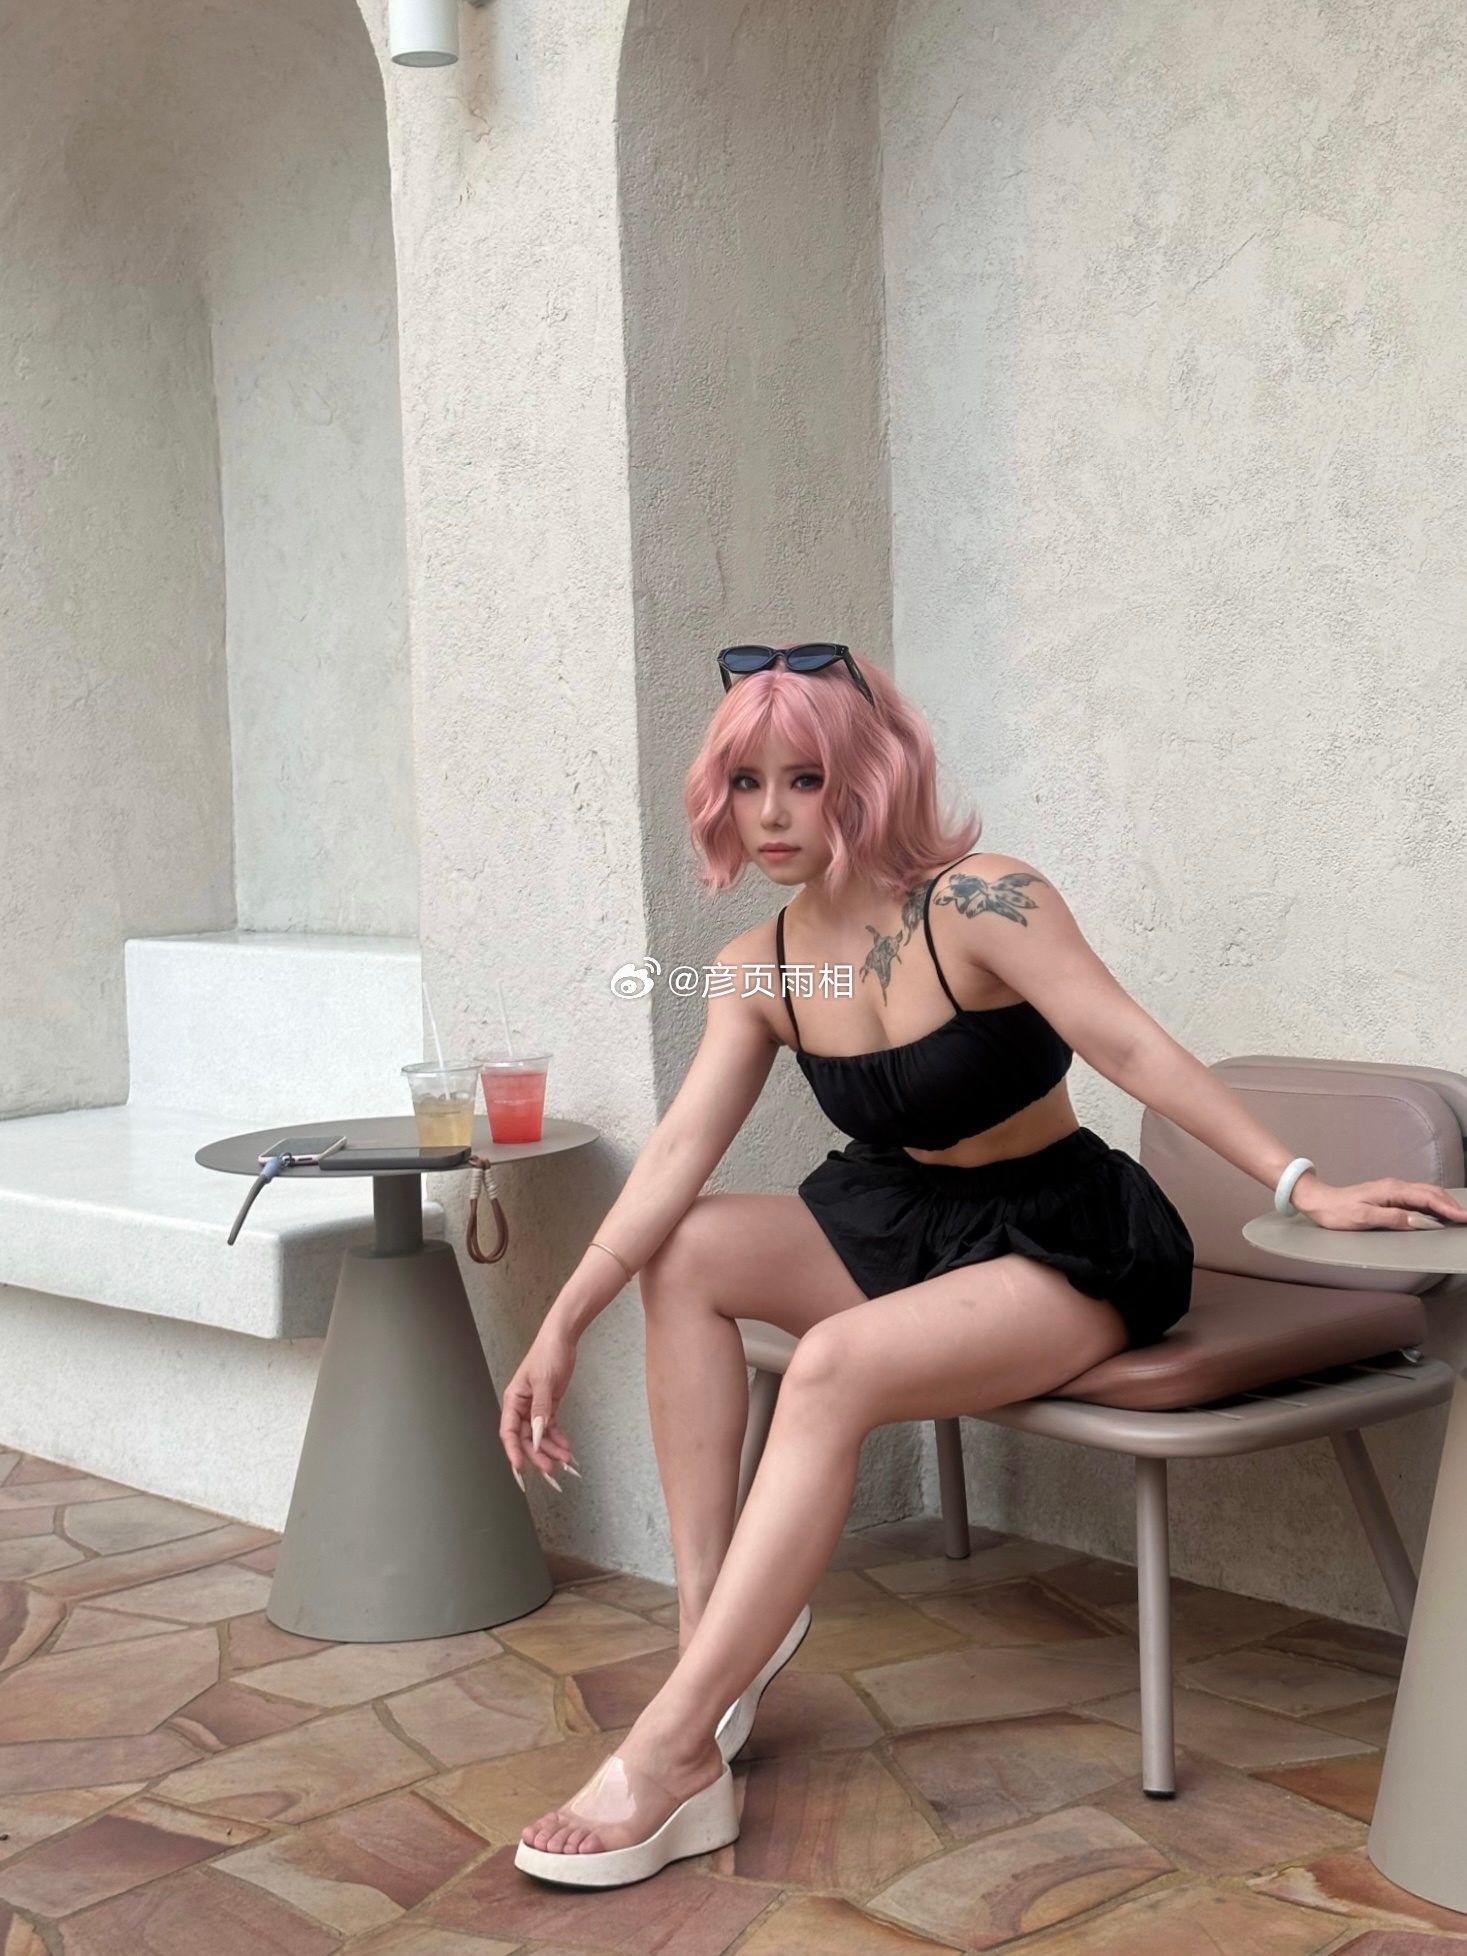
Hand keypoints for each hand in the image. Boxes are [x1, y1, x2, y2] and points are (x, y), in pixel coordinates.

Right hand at [499, 1325, 581, 1490]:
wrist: (562, 1340)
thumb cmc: (547, 1353)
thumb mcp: (544, 1381)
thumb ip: (540, 1408)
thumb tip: (538, 1431)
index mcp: (513, 1400)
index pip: (509, 1431)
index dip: (512, 1450)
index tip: (519, 1466)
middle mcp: (522, 1407)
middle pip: (526, 1438)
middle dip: (537, 1454)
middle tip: (550, 1467)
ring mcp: (535, 1408)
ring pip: (539, 1436)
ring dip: (551, 1448)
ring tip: (565, 1458)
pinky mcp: (548, 1406)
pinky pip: (550, 1428)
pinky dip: (557, 1438)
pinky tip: (565, 1446)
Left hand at [1293, 1171, 1466, 1231]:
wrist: (1319, 1200)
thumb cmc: (1337, 1211)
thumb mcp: (1362, 1217)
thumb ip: (1390, 1218)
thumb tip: (1417, 1221)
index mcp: (1391, 1190)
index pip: (1426, 1198)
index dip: (1448, 1208)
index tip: (1464, 1217)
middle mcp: (1395, 1186)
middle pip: (1431, 1192)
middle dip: (1452, 1204)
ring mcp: (1392, 1190)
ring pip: (1426, 1193)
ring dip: (1444, 1203)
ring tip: (1459, 1215)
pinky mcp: (1389, 1195)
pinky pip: (1417, 1198)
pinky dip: (1433, 1204)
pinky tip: (1438, 1213)